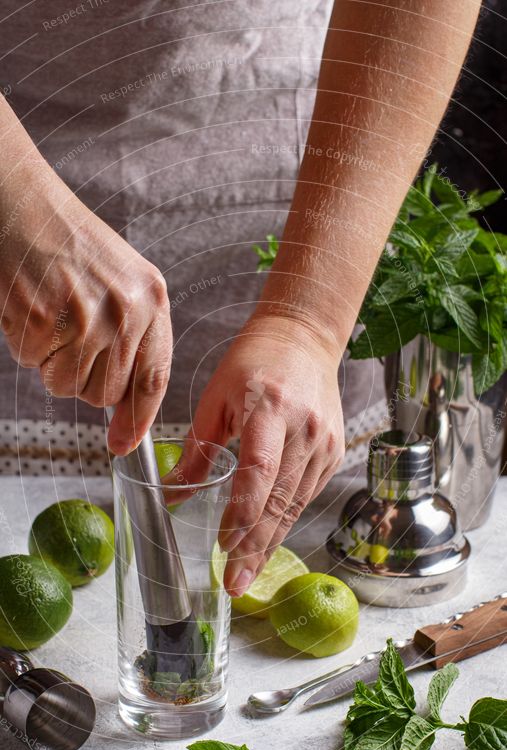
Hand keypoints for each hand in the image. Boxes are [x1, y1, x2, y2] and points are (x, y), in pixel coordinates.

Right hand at [0, 158, 170, 453]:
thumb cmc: (73, 246)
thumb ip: (134, 342)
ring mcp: (83, 316)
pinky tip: (32, 310)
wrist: (23, 205)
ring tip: (53, 318)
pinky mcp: (41, 319)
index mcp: (152, 299)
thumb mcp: (124, 284)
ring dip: (54, 365)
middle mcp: (124, 310)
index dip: (138, 418)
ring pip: (67, 387)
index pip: (153, 378)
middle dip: (85, 380)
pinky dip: (28, 346)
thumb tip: (125, 416)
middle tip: (72, 339)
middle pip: (105, 393)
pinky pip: (34, 365)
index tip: (124, 445)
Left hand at [187, 313, 344, 595]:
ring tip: (245, 575)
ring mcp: (324, 442)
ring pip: (295, 504)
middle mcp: (303, 428)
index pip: (260, 468)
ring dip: (269, 542)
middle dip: (254, 545)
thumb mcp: (216, 399)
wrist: (303, 339)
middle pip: (279, 497)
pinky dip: (284, 521)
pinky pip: (306, 495)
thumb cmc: (252, 363)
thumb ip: (197, 449)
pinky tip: (265, 544)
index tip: (223, 543)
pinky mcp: (333, 452)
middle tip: (233, 582)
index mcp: (269, 407)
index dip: (242, 510)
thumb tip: (171, 495)